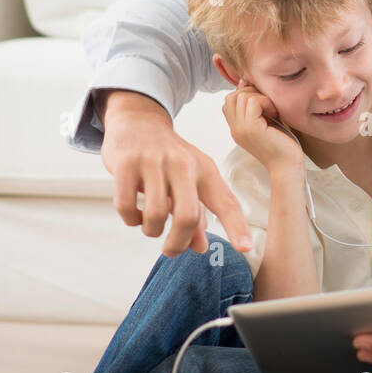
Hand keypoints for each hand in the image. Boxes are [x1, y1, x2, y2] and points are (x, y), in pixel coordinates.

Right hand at [98, 89, 255, 257]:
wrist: (139, 121)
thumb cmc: (169, 159)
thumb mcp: (191, 180)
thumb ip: (197, 214)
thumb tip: (200, 248)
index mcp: (205, 170)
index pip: (226, 201)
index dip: (236, 226)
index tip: (245, 248)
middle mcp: (183, 164)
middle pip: (188, 216)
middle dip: (178, 242)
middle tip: (171, 250)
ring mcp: (154, 162)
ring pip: (156, 215)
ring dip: (151, 230)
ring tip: (150, 225)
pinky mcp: (127, 163)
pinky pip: (127, 207)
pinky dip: (131, 219)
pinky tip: (135, 213)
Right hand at [223, 80, 305, 176]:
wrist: (288, 166)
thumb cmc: (283, 145)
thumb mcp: (267, 122)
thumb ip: (257, 107)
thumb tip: (247, 83)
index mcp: (237, 128)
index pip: (229, 101)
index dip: (246, 94)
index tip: (264, 102)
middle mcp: (235, 129)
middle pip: (232, 96)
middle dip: (252, 93)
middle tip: (269, 105)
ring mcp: (240, 129)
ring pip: (241, 96)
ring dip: (261, 97)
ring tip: (273, 111)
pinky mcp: (251, 128)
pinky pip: (253, 101)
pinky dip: (266, 102)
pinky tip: (275, 113)